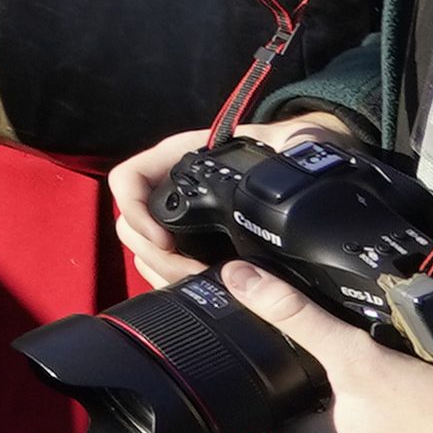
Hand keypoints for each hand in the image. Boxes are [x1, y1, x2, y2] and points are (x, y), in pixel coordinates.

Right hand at [111, 120, 340, 279]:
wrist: (301, 164)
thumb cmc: (292, 147)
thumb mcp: (292, 141)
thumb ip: (294, 143)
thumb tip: (297, 156)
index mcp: (181, 157)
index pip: (131, 178)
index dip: (136, 209)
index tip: (164, 239)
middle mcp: (172, 188)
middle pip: (130, 224)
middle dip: (156, 256)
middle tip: (190, 274)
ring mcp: (180, 219)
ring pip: (144, 250)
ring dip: (163, 272)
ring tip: (201, 286)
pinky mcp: (194, 245)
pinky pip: (164, 266)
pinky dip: (174, 281)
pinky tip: (203, 291)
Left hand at [206, 261, 432, 432]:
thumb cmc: (428, 419)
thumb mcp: (356, 356)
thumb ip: (296, 316)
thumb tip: (239, 279)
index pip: (269, 414)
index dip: (268, 383)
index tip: (274, 359)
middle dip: (322, 403)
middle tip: (337, 370)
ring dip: (363, 424)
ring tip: (378, 390)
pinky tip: (413, 421)